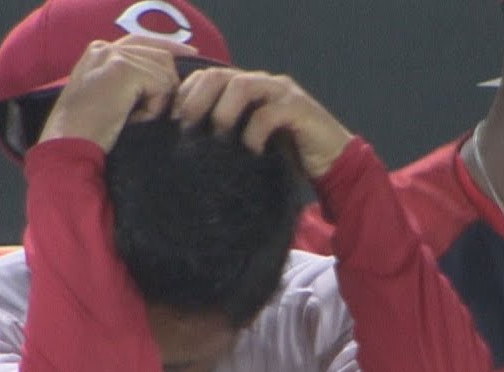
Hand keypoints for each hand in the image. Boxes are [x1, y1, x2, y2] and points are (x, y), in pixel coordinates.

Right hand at [38, 35, 195, 151]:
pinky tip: (132, 120)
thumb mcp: (106, 98)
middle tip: (150, 115)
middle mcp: (105, 47)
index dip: (171, 48)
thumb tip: (167, 74)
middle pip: (161, 55)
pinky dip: (153, 108)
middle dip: (167, 85)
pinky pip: (161, 85)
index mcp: (99, 51)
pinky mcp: (123, 69)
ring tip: (134, 118)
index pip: (144, 41)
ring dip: (157, 101)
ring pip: (165, 71)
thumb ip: (129, 80)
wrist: (69, 145)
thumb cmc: (87, 133)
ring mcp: (113, 56)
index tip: (193, 55)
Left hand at [172, 68, 353, 177]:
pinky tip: (250, 150)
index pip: (206, 78)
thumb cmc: (286, 157)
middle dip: (197, 99)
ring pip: (243, 85)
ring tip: (217, 134)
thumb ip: (224, 138)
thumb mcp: (247, 146)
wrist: (331, 164)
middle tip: (186, 126)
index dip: (185, 95)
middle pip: (219, 75)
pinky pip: (270, 112)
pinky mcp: (299, 109)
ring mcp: (281, 93)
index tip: (171, 122)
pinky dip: (254, 131)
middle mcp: (262, 84)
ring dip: (223, 111)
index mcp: (246, 90)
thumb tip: (184, 151)